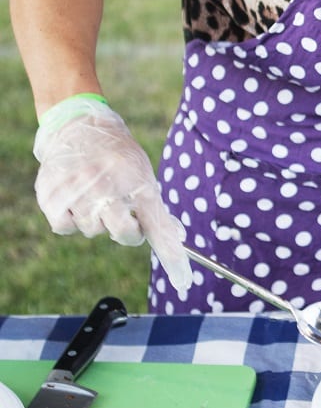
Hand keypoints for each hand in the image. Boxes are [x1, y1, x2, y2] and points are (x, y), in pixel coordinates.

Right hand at [33, 95, 192, 293]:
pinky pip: (65, 227)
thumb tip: (177, 239)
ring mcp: (77, 191)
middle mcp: (107, 187)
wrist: (78, 126)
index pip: (159, 228)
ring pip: (92, 231)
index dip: (172, 257)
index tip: (183, 281)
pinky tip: (73, 198)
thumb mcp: (144, 176)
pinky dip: (69, 218)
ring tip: (93, 193)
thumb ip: (157, 210)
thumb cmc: (118, 157)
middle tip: (120, 209)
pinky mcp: (50, 195)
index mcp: (137, 183)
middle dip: (126, 230)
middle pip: (125, 235)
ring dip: (95, 219)